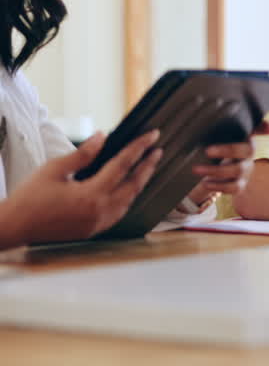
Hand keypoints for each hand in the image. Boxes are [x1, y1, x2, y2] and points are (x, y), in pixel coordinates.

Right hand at [0, 130, 161, 245]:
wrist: (14, 227)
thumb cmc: (29, 198)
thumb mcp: (54, 169)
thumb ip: (82, 154)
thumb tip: (102, 137)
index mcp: (91, 194)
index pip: (123, 165)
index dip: (139, 147)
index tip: (152, 135)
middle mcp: (100, 211)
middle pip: (134, 184)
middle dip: (148, 166)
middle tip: (157, 150)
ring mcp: (99, 223)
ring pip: (130, 200)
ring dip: (140, 182)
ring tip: (147, 166)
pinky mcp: (94, 230)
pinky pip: (120, 212)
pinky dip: (128, 197)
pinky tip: (129, 189)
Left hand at [189, 121, 268, 199]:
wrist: (218, 173)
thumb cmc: (219, 150)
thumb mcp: (219, 137)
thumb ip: (218, 126)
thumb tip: (213, 108)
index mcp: (245, 139)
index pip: (257, 129)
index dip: (264, 127)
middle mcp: (249, 154)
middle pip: (247, 150)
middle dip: (227, 150)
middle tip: (207, 151)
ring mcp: (246, 171)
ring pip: (238, 170)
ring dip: (215, 170)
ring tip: (196, 169)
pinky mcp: (240, 185)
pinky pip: (233, 187)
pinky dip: (219, 186)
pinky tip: (205, 183)